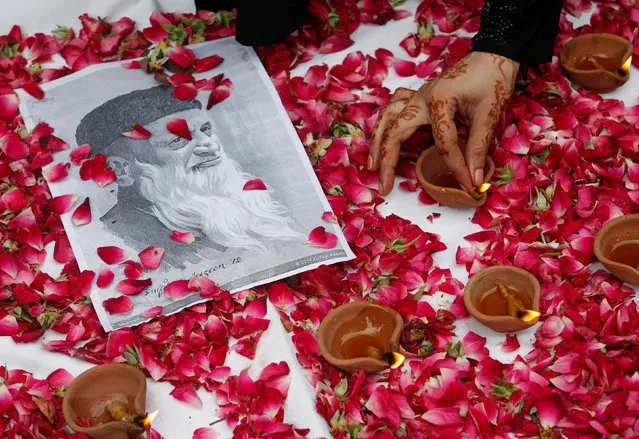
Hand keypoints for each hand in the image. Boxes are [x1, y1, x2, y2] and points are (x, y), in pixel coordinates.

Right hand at [367, 51, 519, 195]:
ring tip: (372, 166)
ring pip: (386, 118)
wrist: (494, 55)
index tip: (466, 184)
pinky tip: (382, 137)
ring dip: (376, 142)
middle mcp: (421, 97)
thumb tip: (473, 179)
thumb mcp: (489, 114)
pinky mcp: (419, 96)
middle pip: (395, 131)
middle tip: (384, 186)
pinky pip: (393, 108)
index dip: (455, 166)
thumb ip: (478, 147)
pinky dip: (385, 123)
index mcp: (438, 100)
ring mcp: (417, 95)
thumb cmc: (493, 79)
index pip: (443, 143)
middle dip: (387, 160)